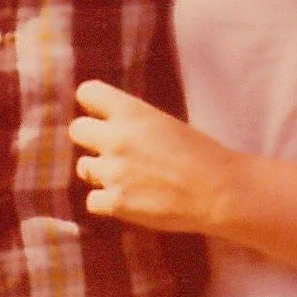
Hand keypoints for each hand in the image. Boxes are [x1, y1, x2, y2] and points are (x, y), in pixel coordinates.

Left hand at [69, 80, 240, 234]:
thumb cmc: (200, 154)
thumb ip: (132, 121)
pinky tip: (129, 199)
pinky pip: (91, 201)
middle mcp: (116, 138)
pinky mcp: (116, 203)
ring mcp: (113, 172)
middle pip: (76, 130)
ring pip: (82, 167)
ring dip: (99, 172)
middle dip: (92, 139)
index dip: (94, 105)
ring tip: (127, 177)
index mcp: (131, 111)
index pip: (87, 93)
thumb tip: (106, 124)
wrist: (220, 191)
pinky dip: (108, 202)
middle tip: (113, 149)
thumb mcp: (163, 122)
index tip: (104, 115)